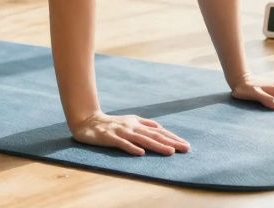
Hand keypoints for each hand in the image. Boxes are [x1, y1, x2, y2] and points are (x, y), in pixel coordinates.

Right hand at [69, 111, 190, 156]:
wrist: (87, 121)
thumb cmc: (111, 123)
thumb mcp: (129, 121)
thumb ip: (144, 123)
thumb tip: (160, 127)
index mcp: (137, 123)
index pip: (158, 131)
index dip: (172, 138)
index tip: (185, 145)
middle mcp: (132, 126)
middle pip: (154, 135)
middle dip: (171, 142)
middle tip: (185, 149)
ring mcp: (121, 132)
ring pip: (142, 139)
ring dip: (156, 145)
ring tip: (170, 152)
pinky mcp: (110, 137)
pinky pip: (122, 144)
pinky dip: (131, 148)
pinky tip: (141, 153)